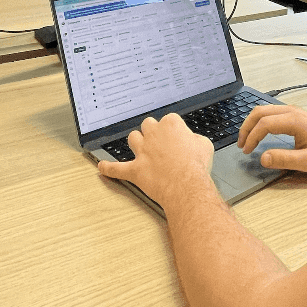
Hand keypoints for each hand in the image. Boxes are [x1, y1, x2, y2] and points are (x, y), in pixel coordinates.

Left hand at [97, 113, 214, 207]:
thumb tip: (190, 141)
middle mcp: (154, 134)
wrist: (187, 186)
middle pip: (148, 125)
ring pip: (133, 139)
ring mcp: (142, 151)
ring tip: (141, 148)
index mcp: (171, 124)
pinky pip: (117, 168)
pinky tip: (102, 167)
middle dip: (153, 132)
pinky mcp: (135, 169)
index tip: (177, 139)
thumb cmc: (196, 166)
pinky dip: (109, 169)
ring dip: (137, 142)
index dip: (173, 131)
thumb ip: (194, 138)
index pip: (168, 120)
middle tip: (160, 143)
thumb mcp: (204, 145)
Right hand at [237, 105, 306, 175]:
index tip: (246, 151)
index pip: (264, 123)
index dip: (251, 137)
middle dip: (246, 127)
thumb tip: (264, 157)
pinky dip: (258, 121)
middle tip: (240, 144)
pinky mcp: (292, 114)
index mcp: (294, 120)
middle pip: (259, 112)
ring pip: (263, 110)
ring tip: (245, 139)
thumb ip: (285, 160)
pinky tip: (257, 133)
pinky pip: (269, 113)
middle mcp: (291, 111)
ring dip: (251, 123)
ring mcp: (291, 111)